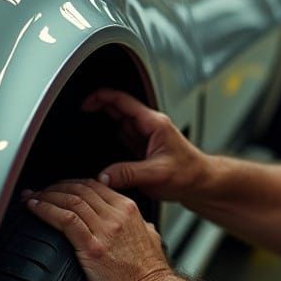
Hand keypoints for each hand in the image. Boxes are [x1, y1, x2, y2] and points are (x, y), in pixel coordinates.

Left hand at [23, 179, 171, 280]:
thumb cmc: (150, 274)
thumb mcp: (151, 239)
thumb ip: (141, 227)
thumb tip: (139, 225)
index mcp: (129, 211)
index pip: (94, 185)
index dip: (70, 183)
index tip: (56, 188)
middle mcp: (117, 216)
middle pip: (79, 189)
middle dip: (54, 187)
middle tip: (38, 192)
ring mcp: (105, 230)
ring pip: (70, 201)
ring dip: (46, 197)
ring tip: (30, 199)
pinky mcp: (93, 248)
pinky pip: (65, 220)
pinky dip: (46, 211)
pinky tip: (35, 209)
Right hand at [83, 88, 207, 201]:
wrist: (202, 183)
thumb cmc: (189, 174)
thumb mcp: (157, 174)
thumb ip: (128, 174)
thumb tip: (104, 176)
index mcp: (153, 124)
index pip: (124, 101)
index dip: (101, 97)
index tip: (84, 103)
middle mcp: (149, 127)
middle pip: (118, 108)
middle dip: (98, 108)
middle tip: (78, 114)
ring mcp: (146, 137)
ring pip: (119, 122)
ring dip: (103, 122)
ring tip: (84, 127)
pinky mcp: (143, 149)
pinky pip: (123, 137)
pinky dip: (110, 137)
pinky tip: (100, 143)